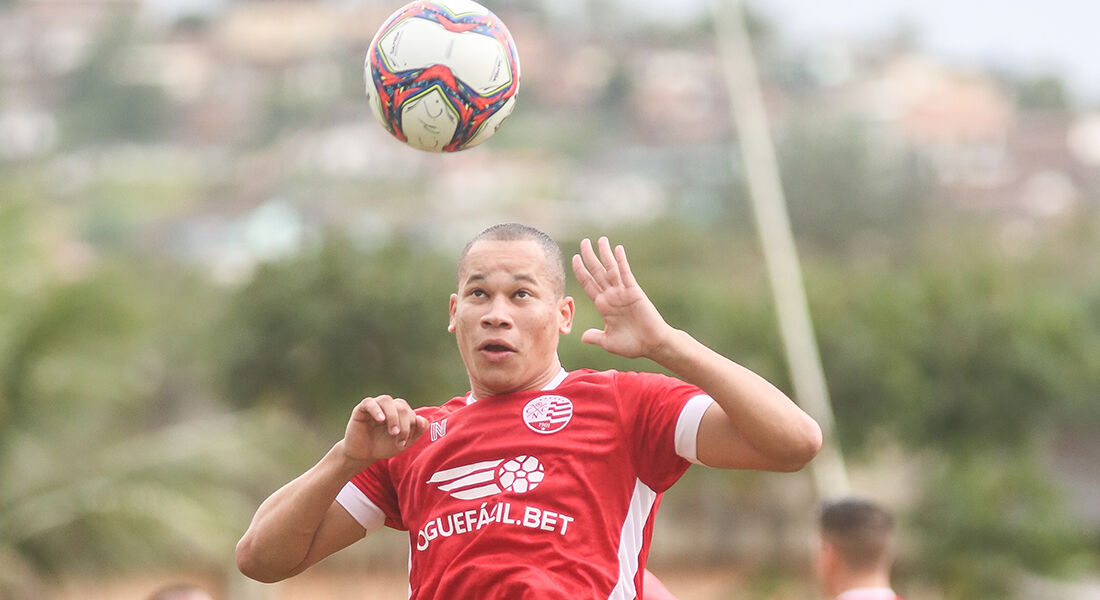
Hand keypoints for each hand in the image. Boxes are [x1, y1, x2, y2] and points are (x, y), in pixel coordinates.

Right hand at [342, 395, 427, 464]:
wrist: (363, 454)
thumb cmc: (384, 446)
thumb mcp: (404, 442)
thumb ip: (417, 431)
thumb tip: (421, 419)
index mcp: (401, 412)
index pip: (411, 413)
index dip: (411, 427)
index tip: (403, 443)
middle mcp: (390, 406)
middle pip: (401, 406)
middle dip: (403, 425)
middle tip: (398, 440)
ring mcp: (376, 405)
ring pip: (387, 400)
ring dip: (393, 416)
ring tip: (393, 431)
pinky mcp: (361, 408)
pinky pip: (369, 402)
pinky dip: (376, 410)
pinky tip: (380, 420)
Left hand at [571, 237, 671, 359]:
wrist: (652, 345)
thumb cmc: (632, 344)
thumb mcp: (608, 342)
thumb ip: (595, 337)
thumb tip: (582, 337)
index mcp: (603, 305)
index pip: (588, 284)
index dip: (580, 271)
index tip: (574, 258)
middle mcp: (611, 296)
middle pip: (597, 272)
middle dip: (589, 257)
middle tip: (584, 242)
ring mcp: (622, 293)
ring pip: (610, 269)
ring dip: (605, 254)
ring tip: (600, 239)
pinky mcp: (634, 292)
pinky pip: (625, 274)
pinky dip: (621, 261)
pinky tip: (617, 249)